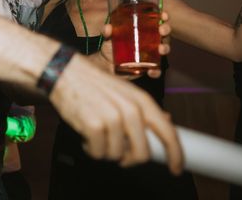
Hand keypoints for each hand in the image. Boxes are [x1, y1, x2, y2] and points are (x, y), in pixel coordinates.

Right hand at [50, 53, 182, 173]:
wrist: (65, 72)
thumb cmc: (94, 84)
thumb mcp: (125, 92)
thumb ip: (144, 110)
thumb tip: (166, 122)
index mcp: (142, 101)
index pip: (168, 132)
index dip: (175, 155)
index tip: (176, 168)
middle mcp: (131, 110)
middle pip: (142, 153)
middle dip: (129, 159)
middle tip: (118, 152)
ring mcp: (113, 118)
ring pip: (117, 156)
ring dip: (105, 150)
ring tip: (97, 133)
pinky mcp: (94, 125)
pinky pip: (98, 153)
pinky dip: (90, 148)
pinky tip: (86, 134)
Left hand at [99, 11, 171, 79]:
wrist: (107, 64)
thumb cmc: (111, 46)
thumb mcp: (108, 37)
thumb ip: (106, 31)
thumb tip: (108, 28)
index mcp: (144, 29)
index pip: (157, 20)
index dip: (163, 17)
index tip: (164, 15)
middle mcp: (150, 40)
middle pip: (164, 32)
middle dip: (166, 30)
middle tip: (162, 30)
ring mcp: (151, 53)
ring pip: (164, 49)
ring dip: (165, 48)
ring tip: (161, 50)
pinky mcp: (148, 66)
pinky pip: (156, 70)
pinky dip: (156, 71)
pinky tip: (151, 71)